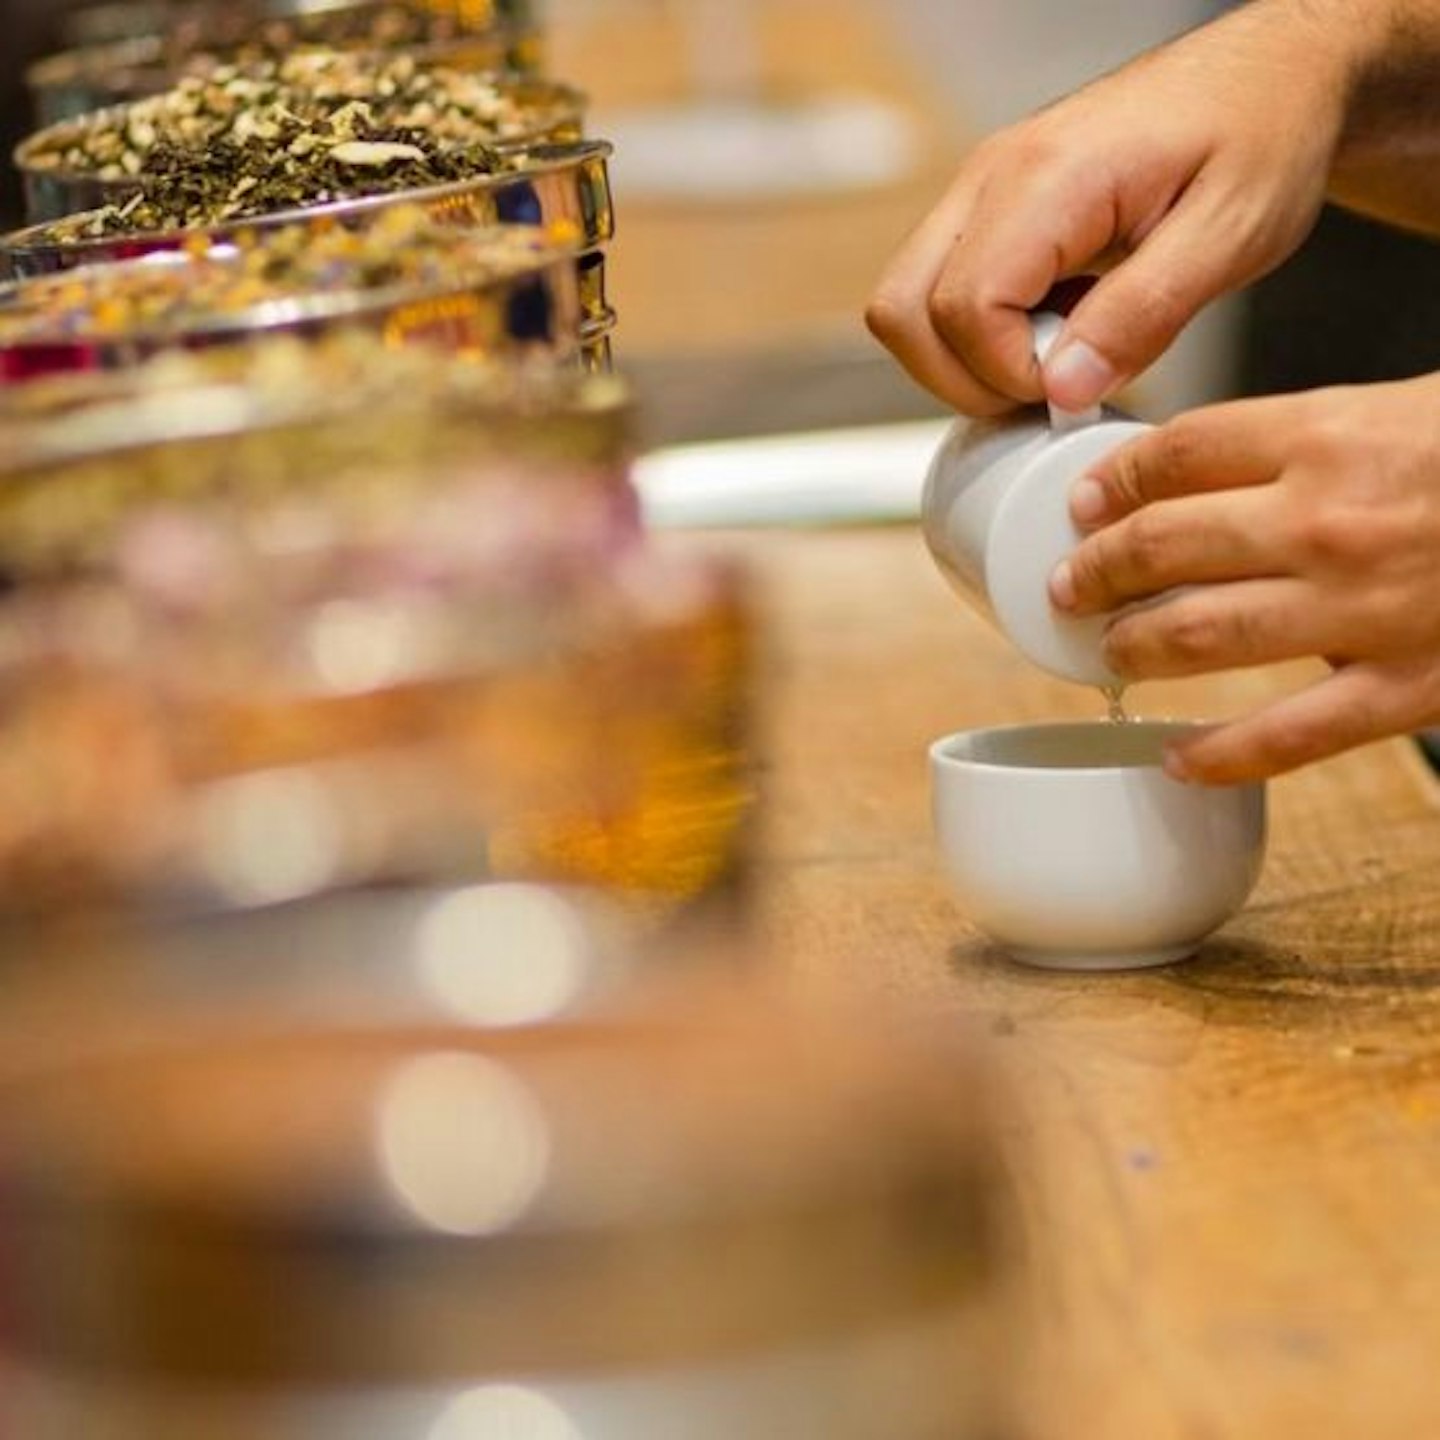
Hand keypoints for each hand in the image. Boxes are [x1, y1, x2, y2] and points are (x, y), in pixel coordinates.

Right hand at [866, 1, 1352, 416]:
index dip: (1008, 373)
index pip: (964, 309)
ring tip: (1055, 351)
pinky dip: (978, 333)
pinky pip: (938, 290)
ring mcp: (981, 189)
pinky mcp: (988, 208)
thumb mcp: (1229, 236)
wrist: (1270, 76)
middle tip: (1050, 388)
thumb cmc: (1262, 135)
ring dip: (964, 358)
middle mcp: (993, 176)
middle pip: (902, 311)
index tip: (1076, 386)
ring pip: (905, 305)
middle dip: (964, 379)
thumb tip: (1064, 388)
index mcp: (1049, 178)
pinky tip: (1053, 324)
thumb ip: (1141, 315)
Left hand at [1048, 374, 1439, 781]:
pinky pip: (1291, 735)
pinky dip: (1222, 754)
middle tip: (1068, 585)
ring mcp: (1367, 608)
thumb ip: (1318, 437)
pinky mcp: (1410, 685)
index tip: (1084, 500)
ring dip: (1135, 645)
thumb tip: (1210, 469)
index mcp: (1335, 434)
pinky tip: (1177, 757)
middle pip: (1165, 543)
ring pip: (1203, 634)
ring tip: (1106, 648)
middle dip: (1098, 568)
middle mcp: (1331, 520)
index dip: (1113, 480)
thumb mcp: (1414, 406)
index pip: (1179, 454)